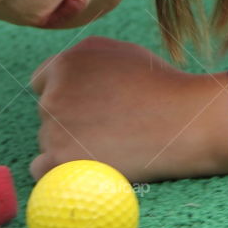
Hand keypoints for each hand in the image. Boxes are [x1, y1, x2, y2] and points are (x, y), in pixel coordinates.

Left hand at [28, 36, 227, 183]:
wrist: (185, 122)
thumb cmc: (163, 87)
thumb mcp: (123, 54)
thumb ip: (87, 61)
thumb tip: (64, 76)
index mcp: (68, 62)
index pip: (43, 82)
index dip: (65, 95)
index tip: (85, 109)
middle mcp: (54, 91)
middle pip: (46, 113)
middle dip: (68, 121)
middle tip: (104, 130)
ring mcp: (54, 127)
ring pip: (47, 141)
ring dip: (68, 146)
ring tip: (111, 146)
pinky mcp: (60, 160)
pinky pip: (42, 169)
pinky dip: (60, 173)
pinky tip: (85, 169)